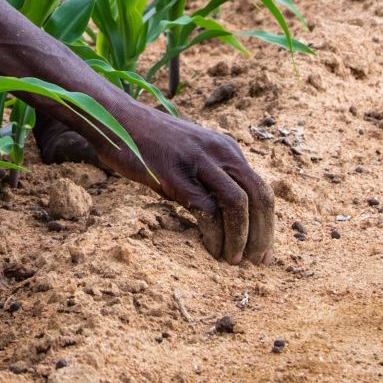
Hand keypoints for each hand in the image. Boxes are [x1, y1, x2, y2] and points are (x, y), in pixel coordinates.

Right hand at [37, 100, 274, 264]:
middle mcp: (220, 152)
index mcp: (227, 150)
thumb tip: (227, 221)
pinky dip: (214, 235)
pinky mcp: (176, 176)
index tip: (264, 254)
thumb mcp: (191, 156)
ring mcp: (198, 162)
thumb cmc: (150, 144)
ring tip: (233, 260)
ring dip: (241, 238)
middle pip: (259, 197)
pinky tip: (210, 248)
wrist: (115, 119)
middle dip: (262, 235)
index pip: (261, 190)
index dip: (268, 225)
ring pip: (238, 204)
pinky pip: (207, 210)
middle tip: (255, 263)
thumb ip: (210, 179)